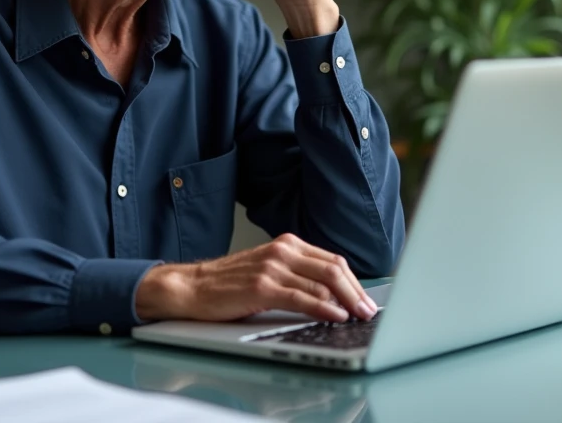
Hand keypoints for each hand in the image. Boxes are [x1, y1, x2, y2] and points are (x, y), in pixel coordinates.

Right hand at [135, 233, 377, 322]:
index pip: (332, 260)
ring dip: (345, 302)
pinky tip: (335, 316)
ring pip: (321, 283)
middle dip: (355, 292)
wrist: (193, 287)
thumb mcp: (269, 271)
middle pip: (333, 269)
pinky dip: (323, 308)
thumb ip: (297, 275)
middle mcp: (282, 251)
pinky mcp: (261, 287)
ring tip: (357, 317)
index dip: (354, 282)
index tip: (366, 299)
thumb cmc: (230, 284)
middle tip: (368, 311)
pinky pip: (302, 298)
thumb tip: (334, 295)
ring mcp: (272, 267)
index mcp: (287, 244)